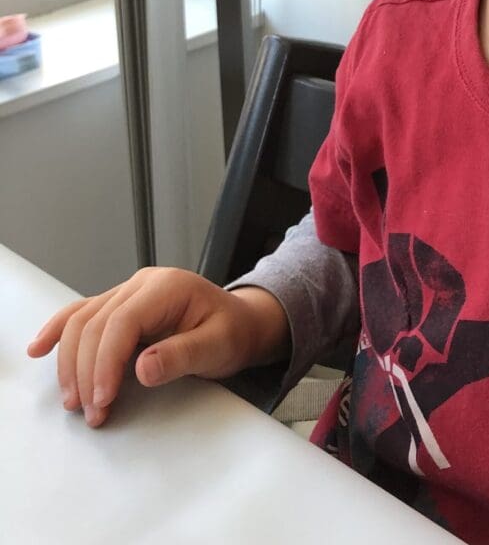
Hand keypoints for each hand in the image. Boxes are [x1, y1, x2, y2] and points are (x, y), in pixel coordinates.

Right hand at [26, 267, 289, 427]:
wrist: (241, 324)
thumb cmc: (232, 332)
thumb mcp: (219, 346)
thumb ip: (183, 355)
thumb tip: (143, 369)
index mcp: (168, 287)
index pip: (123, 322)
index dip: (107, 363)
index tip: (104, 399)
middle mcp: (142, 284)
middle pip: (96, 324)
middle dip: (87, 372)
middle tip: (92, 412)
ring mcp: (128, 292)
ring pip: (81, 321)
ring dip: (71, 363)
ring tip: (75, 401)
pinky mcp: (120, 306)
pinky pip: (81, 315)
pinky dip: (58, 332)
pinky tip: (39, 349)